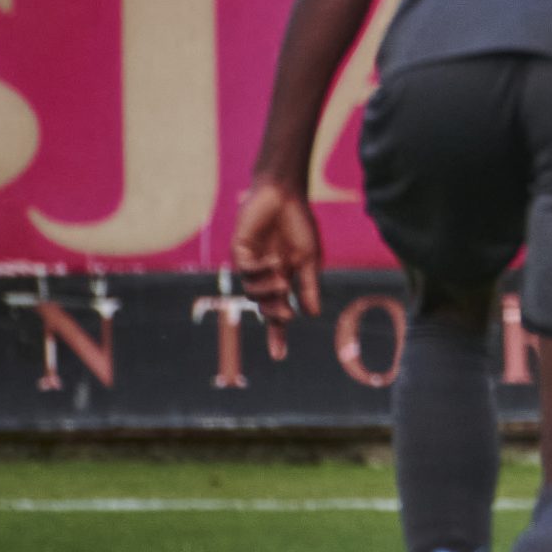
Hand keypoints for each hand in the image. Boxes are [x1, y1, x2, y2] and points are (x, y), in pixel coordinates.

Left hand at [232, 178, 322, 358]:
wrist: (285, 194)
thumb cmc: (298, 224)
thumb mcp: (309, 259)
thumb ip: (309, 286)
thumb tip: (311, 315)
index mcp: (281, 278)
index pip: (277, 312)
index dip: (277, 334)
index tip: (279, 356)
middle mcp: (264, 275)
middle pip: (264, 306)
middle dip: (273, 314)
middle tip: (285, 315)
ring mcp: (250, 264)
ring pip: (253, 291)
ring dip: (268, 291)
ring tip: (283, 281)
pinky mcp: (239, 251)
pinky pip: (246, 270)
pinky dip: (260, 271)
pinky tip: (272, 261)